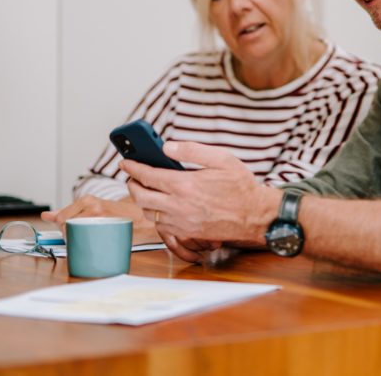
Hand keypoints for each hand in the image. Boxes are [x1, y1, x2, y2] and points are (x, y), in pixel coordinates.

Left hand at [40, 195, 160, 244]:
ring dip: (77, 241)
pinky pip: (88, 241)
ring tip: (88, 240)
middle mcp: (92, 206)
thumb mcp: (91, 207)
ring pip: (76, 234)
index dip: (63, 228)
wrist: (139, 218)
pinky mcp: (107, 229)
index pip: (62, 218)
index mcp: (87, 200)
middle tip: (81, 238)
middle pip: (67, 226)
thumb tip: (46, 215)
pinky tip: (94, 245)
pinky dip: (87, 245)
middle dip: (69, 235)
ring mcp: (100, 218)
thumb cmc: (114, 213)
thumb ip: (68, 211)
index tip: (69, 232)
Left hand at [121, 141, 280, 257]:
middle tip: (132, 176)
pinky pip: (161, 226)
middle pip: (141, 197)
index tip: (125, 161)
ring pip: (148, 213)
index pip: (148, 176)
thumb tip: (167, 146)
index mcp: (185, 185)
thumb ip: (191, 150)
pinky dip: (155, 215)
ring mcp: (182, 222)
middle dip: (132, 184)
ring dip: (142, 200)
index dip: (133, 167)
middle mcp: (179, 206)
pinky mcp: (187, 233)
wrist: (255, 215)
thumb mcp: (221, 158)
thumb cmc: (241, 186)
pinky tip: (161, 206)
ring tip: (145, 189)